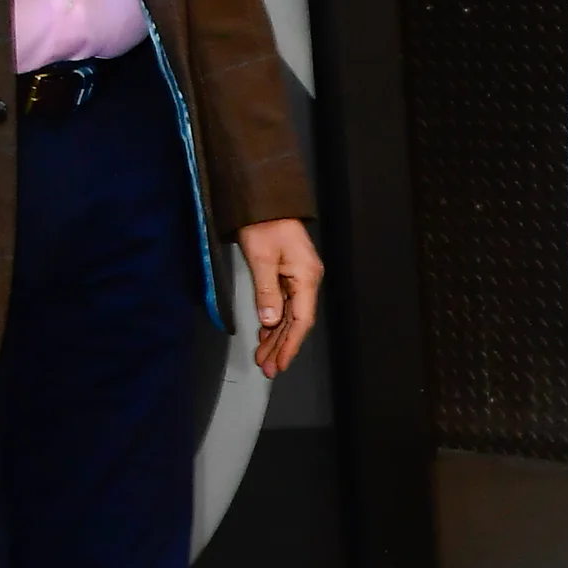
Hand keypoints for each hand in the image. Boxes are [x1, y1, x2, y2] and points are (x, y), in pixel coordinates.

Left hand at [237, 219, 323, 376]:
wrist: (264, 200)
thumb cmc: (264, 224)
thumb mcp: (261, 259)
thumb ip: (266, 292)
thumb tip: (270, 322)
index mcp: (306, 277)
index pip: (301, 320)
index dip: (290, 345)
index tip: (280, 364)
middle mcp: (307, 280)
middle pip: (296, 322)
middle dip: (281, 346)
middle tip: (267, 368)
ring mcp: (299, 277)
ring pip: (289, 316)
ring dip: (276, 337)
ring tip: (263, 357)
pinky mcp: (289, 274)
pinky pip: (283, 305)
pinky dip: (274, 322)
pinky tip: (266, 334)